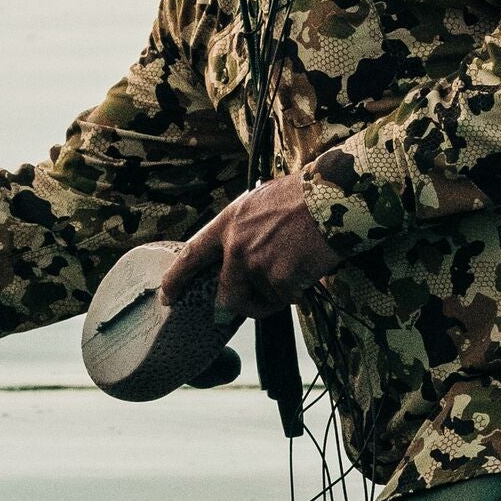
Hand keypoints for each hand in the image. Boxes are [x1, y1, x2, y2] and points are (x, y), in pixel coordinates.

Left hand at [165, 172, 331, 321]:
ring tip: (295, 268)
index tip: (168, 295)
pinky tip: (307, 268)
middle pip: (227, 294)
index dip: (177, 278)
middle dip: (240, 303)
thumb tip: (238, 254)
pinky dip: (296, 291)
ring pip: (261, 298)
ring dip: (277, 293)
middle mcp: (236, 246)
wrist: (332, 199)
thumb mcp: (259, 201)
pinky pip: (284, 299)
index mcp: (229, 223)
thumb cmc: (302, 196)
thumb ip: (242, 228)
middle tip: (254, 304)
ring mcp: (257, 265)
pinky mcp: (279, 280)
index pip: (192, 254)